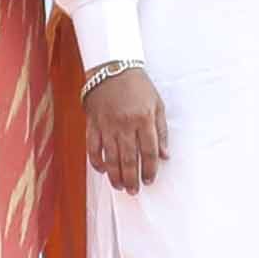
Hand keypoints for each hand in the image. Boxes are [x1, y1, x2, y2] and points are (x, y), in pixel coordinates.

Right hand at [86, 64, 171, 188]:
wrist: (112, 67)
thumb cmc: (138, 85)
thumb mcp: (157, 104)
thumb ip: (161, 131)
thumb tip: (165, 155)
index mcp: (144, 119)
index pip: (148, 152)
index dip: (149, 169)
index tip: (149, 180)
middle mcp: (125, 124)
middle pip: (128, 159)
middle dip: (132, 178)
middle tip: (134, 190)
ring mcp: (107, 125)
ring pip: (110, 157)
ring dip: (115, 175)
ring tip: (120, 186)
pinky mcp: (92, 123)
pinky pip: (93, 147)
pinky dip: (96, 161)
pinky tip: (102, 170)